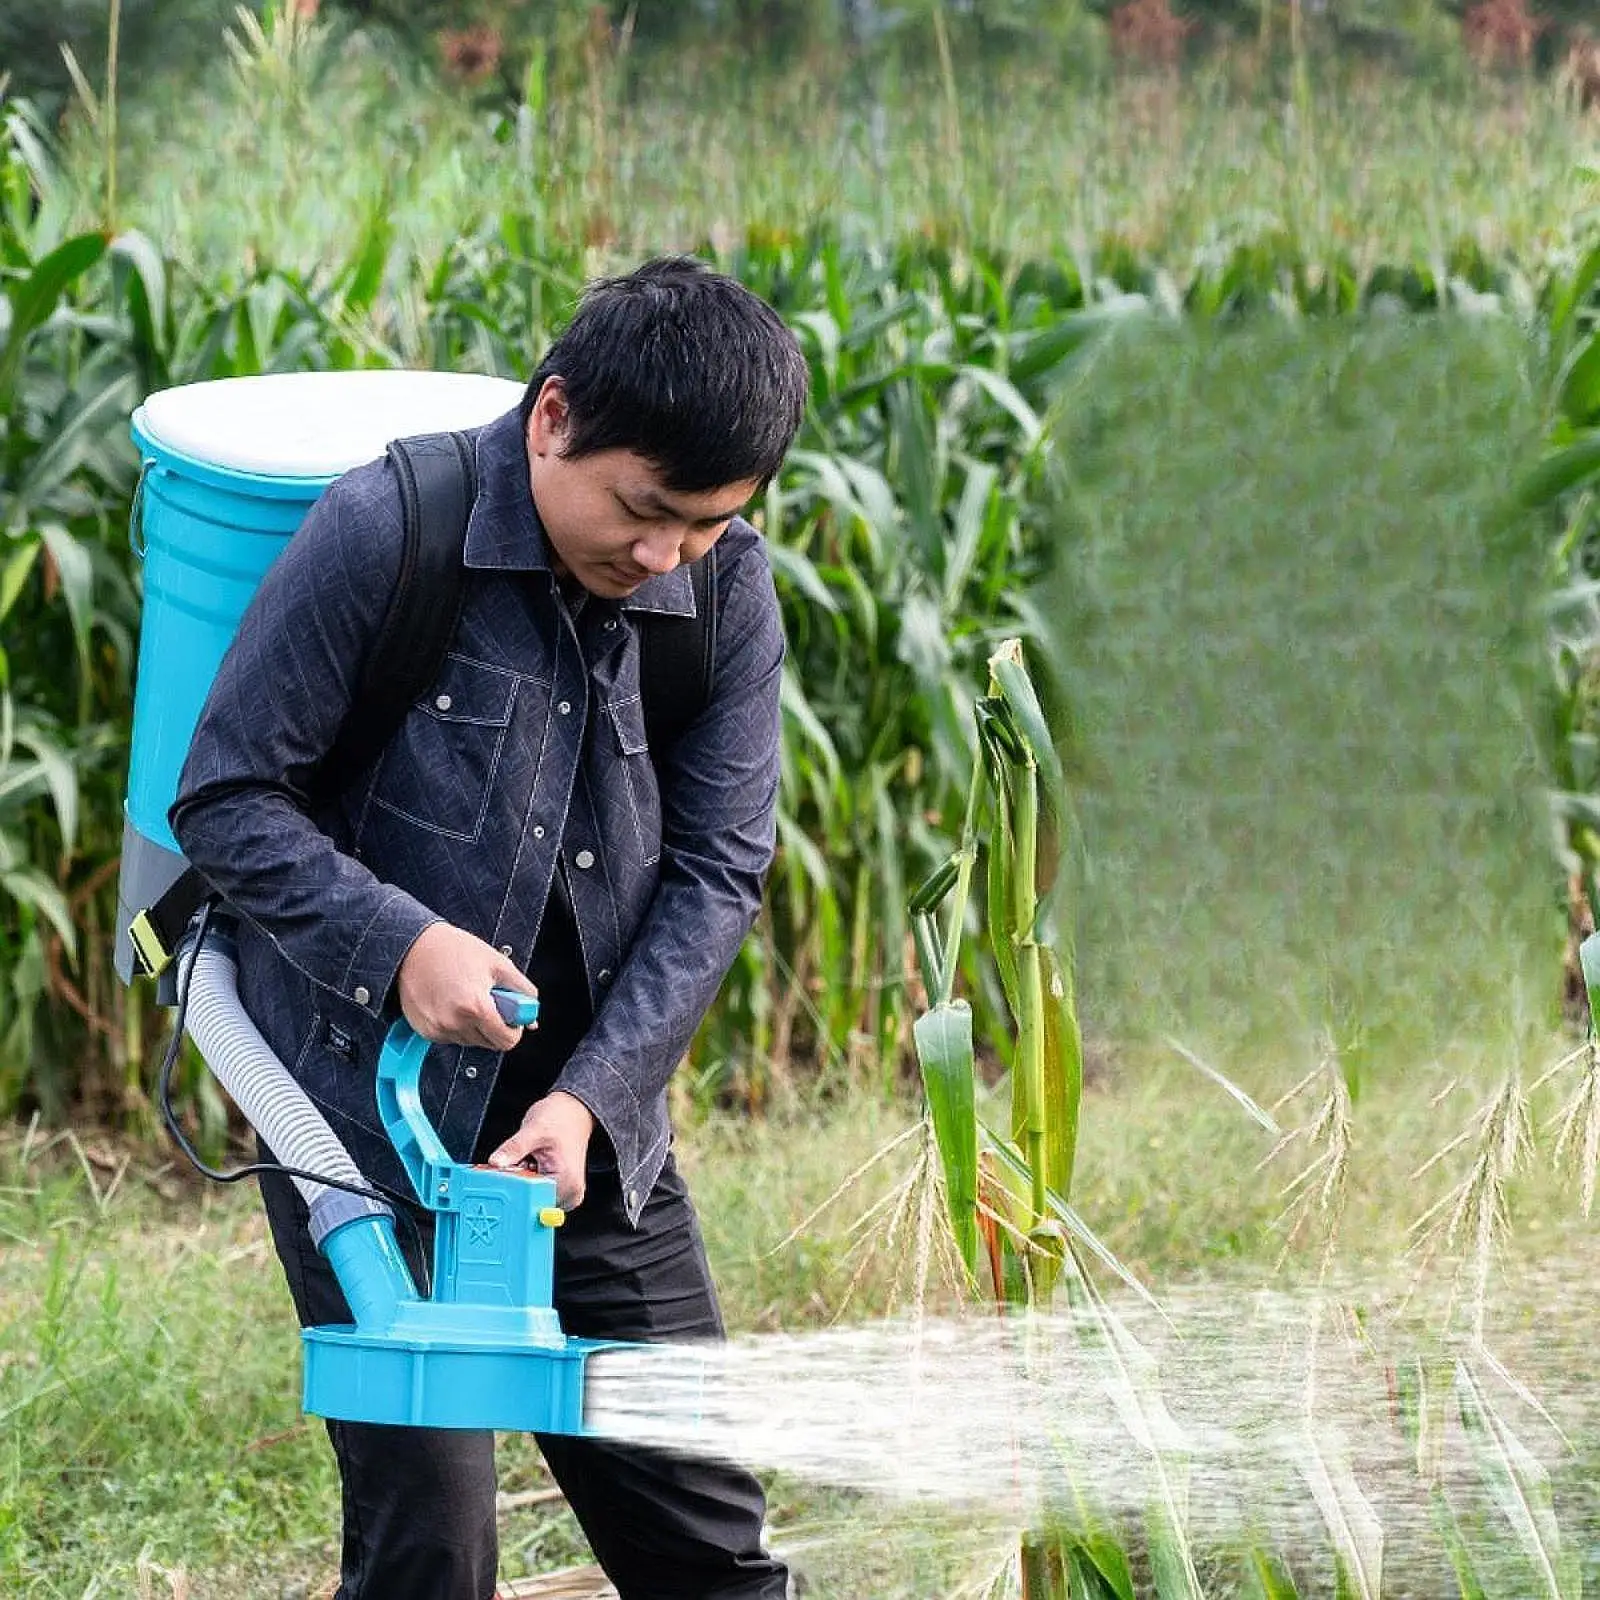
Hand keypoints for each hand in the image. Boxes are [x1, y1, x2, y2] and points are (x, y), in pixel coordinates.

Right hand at [396, 922, 534, 1051]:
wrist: (413, 946)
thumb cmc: (453, 950)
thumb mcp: (498, 963)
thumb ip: (522, 991)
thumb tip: (531, 1015)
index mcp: (476, 1007)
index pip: (507, 1041)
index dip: (514, 1029)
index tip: (511, 1017)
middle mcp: (455, 1023)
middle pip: (490, 1043)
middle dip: (495, 1026)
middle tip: (489, 1000)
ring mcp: (438, 1029)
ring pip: (470, 1041)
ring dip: (475, 1026)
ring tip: (467, 996)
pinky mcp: (425, 1030)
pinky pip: (451, 1037)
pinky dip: (456, 1025)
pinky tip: (452, 1002)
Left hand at [487, 1091, 594, 1209]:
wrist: (573, 1112)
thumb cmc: (560, 1118)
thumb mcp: (534, 1129)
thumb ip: (514, 1148)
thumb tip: (495, 1163)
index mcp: (566, 1182)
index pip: (531, 1202)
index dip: (514, 1190)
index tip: (509, 1173)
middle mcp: (570, 1193)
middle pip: (530, 1203)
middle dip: (517, 1186)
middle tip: (521, 1162)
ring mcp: (566, 1193)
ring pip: (531, 1199)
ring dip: (522, 1184)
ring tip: (529, 1161)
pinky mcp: (560, 1190)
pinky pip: (536, 1193)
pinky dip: (527, 1182)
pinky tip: (531, 1166)